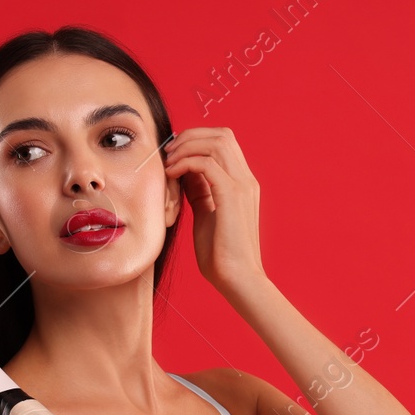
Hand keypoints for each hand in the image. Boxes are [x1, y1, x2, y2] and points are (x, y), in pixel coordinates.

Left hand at [164, 127, 264, 293]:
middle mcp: (246, 179)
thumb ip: (199, 190)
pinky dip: (186, 162)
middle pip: (222, 134)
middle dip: (191, 136)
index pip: (223, 142)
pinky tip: (171, 174)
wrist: (238, 279)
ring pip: (216, 142)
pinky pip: (207, 163)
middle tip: (168, 152)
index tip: (173, 153)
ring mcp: (242, 185)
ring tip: (168, 163)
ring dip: (187, 147)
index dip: (196, 140)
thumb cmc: (221, 254)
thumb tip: (184, 172)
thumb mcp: (206, 213)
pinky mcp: (232, 195)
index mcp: (243, 183)